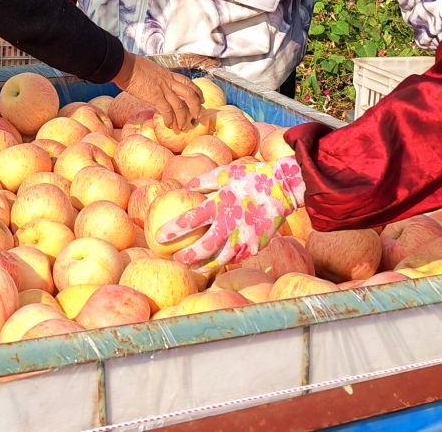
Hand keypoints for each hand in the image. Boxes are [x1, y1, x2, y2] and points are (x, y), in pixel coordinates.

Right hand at [114, 54, 202, 130]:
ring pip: (180, 105)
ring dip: (183, 118)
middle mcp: (168, 81)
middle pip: (190, 94)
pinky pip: (167, 111)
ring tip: (182, 127)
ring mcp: (163, 89)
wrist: (124, 65)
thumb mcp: (149, 70)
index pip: (188, 82)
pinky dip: (169, 119)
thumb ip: (155, 77)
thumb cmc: (132, 66)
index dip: (197, 91)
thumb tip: (152, 83)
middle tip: (198, 116)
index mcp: (168, 74)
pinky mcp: (155, 96)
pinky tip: (168, 125)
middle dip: (196, 106)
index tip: (201, 99)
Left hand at [157, 156, 305, 271]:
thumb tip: (185, 188)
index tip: (159, 236)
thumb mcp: (224, 173)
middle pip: (205, 247)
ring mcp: (245, 237)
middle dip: (188, 256)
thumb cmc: (250, 177)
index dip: (173, 230)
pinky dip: (225, 259)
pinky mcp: (255, 245)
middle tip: (176, 258)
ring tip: (194, 267)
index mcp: (220, 204)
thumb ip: (203, 182)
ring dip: (205, 265)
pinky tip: (217, 261)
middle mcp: (231, 223)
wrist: (282, 188)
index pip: (191, 220)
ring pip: (221, 259)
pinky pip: (236, 257)